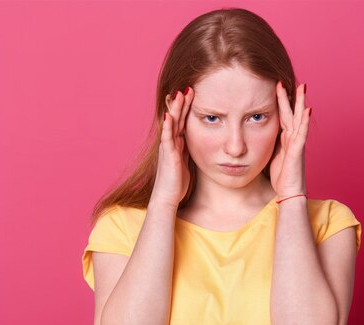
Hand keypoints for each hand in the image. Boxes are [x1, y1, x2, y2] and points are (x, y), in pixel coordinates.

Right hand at [149, 87, 193, 208]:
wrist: (166, 198)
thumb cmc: (176, 184)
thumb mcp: (186, 164)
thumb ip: (188, 153)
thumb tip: (196, 146)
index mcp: (177, 145)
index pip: (183, 122)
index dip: (187, 109)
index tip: (194, 95)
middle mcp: (171, 143)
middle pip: (177, 119)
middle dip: (182, 103)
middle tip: (188, 87)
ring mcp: (168, 148)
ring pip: (172, 124)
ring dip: (175, 109)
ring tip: (179, 94)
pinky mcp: (168, 155)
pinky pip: (168, 138)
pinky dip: (168, 126)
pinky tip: (169, 115)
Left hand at [269, 82, 310, 198]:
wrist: (289, 194)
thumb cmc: (281, 178)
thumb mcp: (271, 156)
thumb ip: (269, 144)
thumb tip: (255, 135)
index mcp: (285, 139)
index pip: (283, 116)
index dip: (280, 102)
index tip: (276, 86)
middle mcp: (293, 139)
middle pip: (291, 113)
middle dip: (290, 97)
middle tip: (288, 80)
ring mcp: (297, 144)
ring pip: (299, 119)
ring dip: (300, 103)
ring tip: (303, 88)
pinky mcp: (298, 152)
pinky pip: (302, 134)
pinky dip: (305, 122)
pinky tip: (308, 110)